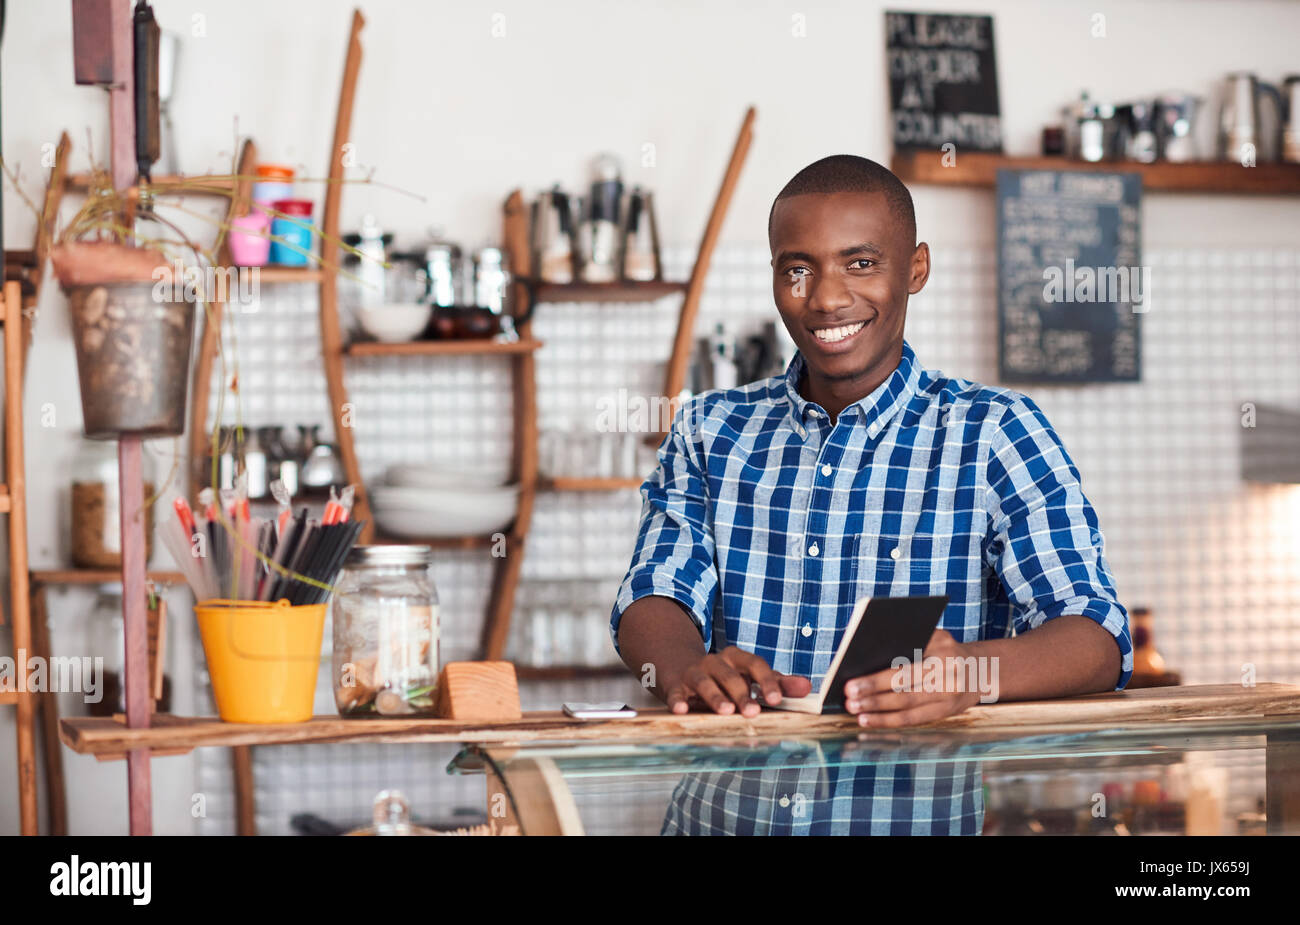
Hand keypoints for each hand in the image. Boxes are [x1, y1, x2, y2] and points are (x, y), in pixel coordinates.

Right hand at [664, 646, 810, 716]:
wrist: (678, 665)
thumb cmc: (722, 676)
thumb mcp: (749, 676)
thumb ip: (777, 682)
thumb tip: (807, 687)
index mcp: (737, 658)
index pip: (755, 664)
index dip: (767, 681)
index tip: (777, 699)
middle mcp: (715, 661)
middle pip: (730, 675)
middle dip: (742, 694)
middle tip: (753, 713)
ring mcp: (694, 672)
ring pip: (705, 681)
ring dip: (715, 696)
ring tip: (725, 712)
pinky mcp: (675, 684)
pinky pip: (676, 691)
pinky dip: (678, 699)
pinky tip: (681, 709)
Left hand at [842, 629, 980, 727]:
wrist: (981, 669)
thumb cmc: (944, 651)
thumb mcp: (933, 637)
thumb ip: (907, 641)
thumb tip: (865, 656)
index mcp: (941, 644)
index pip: (905, 659)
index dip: (877, 673)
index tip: (852, 679)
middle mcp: (948, 668)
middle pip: (904, 683)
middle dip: (873, 691)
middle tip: (849, 696)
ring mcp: (950, 692)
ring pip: (907, 704)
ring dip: (878, 709)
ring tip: (855, 710)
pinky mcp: (949, 711)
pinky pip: (915, 718)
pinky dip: (890, 721)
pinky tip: (870, 721)